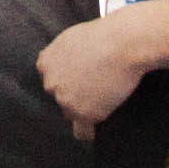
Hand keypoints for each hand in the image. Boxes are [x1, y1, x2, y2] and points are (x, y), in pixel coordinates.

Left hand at [35, 14, 154, 139]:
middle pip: (60, 97)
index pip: (51, 79)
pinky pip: (81, 132)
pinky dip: (88, 132)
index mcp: (45, 63)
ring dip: (84, 109)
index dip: (68, 80)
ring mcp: (65, 100)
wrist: (122, 44)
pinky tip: (95, 132)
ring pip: (71, 113)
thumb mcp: (71, 38)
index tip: (82, 78)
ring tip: (103, 100)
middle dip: (75, 94)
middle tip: (96, 87)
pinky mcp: (83, 113)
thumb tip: (68, 67)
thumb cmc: (104, 35)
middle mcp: (50, 83)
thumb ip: (62, 56)